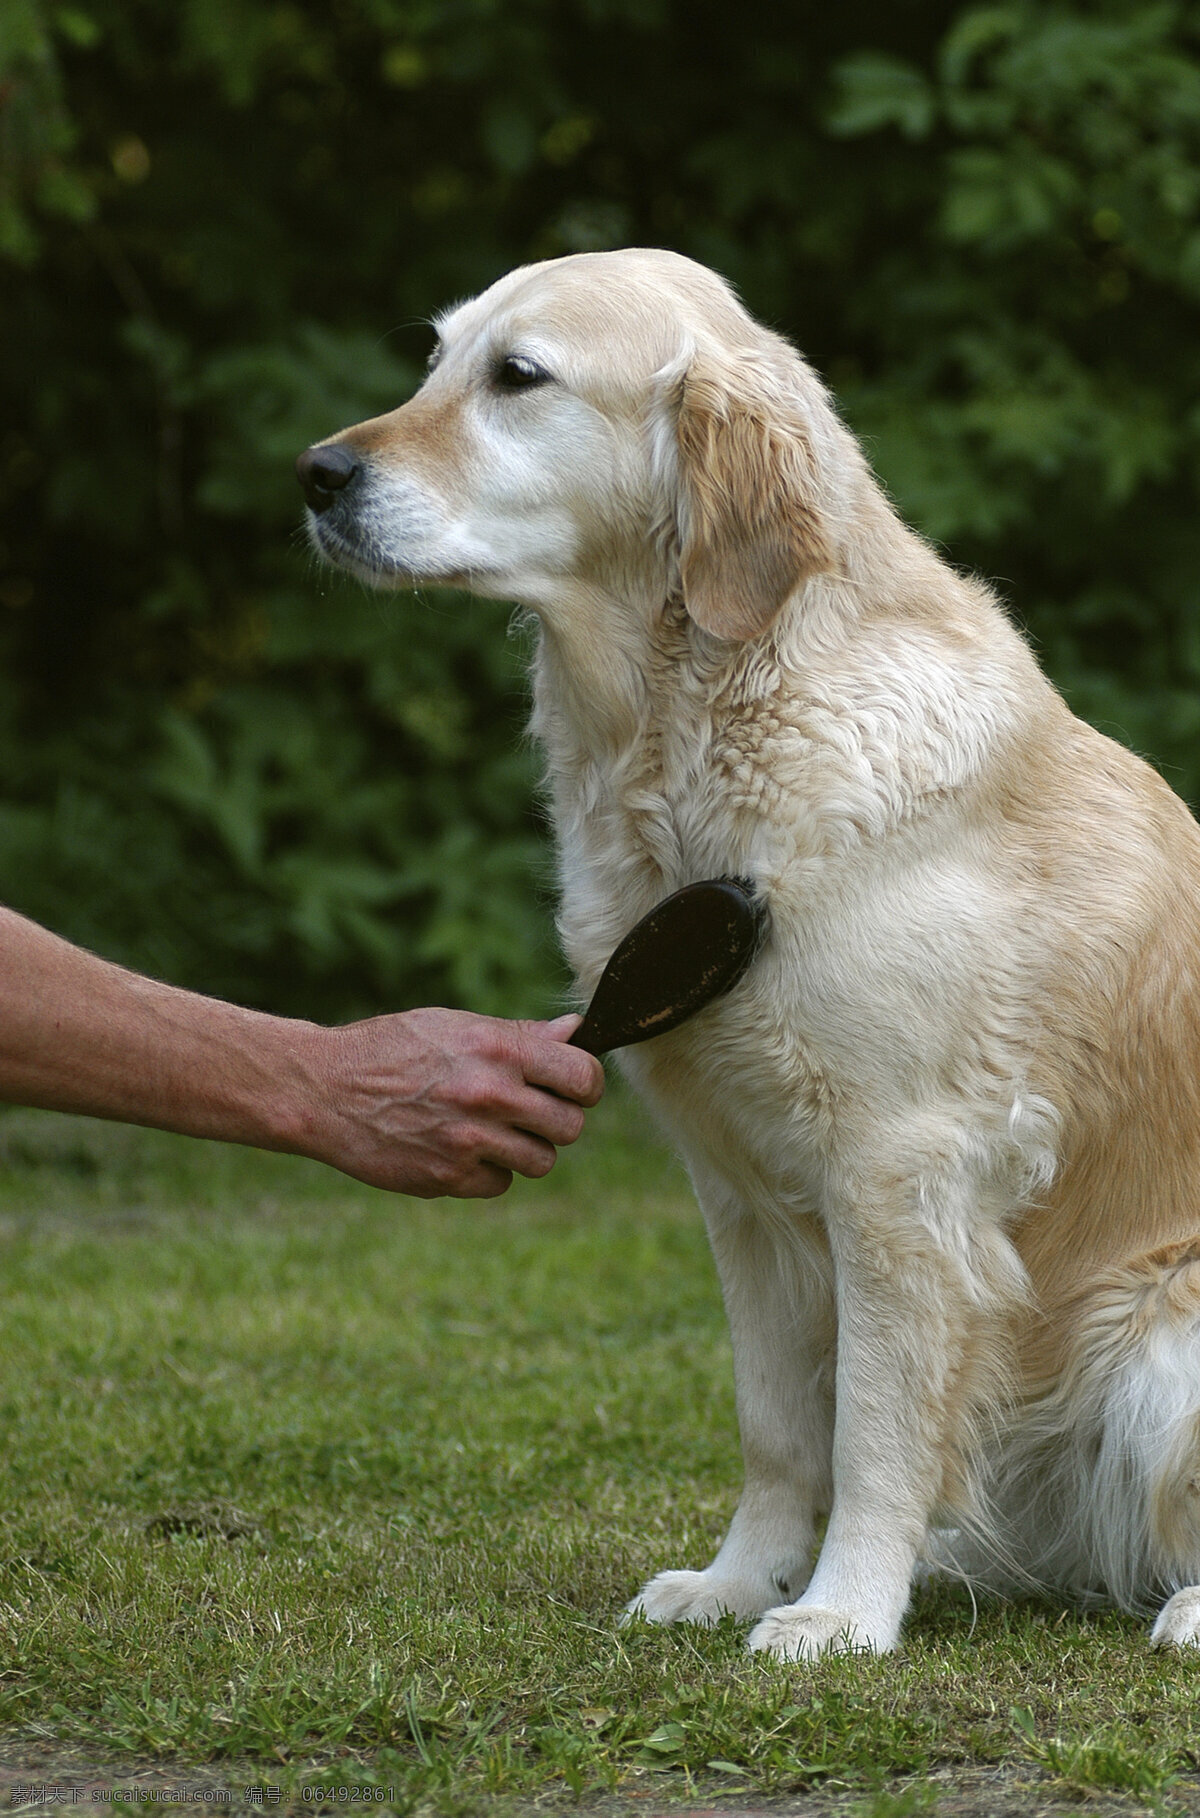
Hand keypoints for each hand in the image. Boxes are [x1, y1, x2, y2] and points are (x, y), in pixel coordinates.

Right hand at [305, 1007, 604, 1196]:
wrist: (324, 1090)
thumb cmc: (390, 1048)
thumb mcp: (453, 1026)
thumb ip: (518, 1035)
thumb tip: (575, 1031)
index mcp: (495, 1049)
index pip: (582, 1076)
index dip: (585, 1084)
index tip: (573, 1087)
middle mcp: (488, 1095)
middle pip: (570, 1126)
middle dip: (557, 1120)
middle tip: (528, 1110)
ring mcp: (469, 1141)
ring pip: (540, 1160)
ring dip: (524, 1148)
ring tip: (489, 1128)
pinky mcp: (448, 1178)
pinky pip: (501, 1183)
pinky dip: (488, 1171)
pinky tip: (459, 1148)